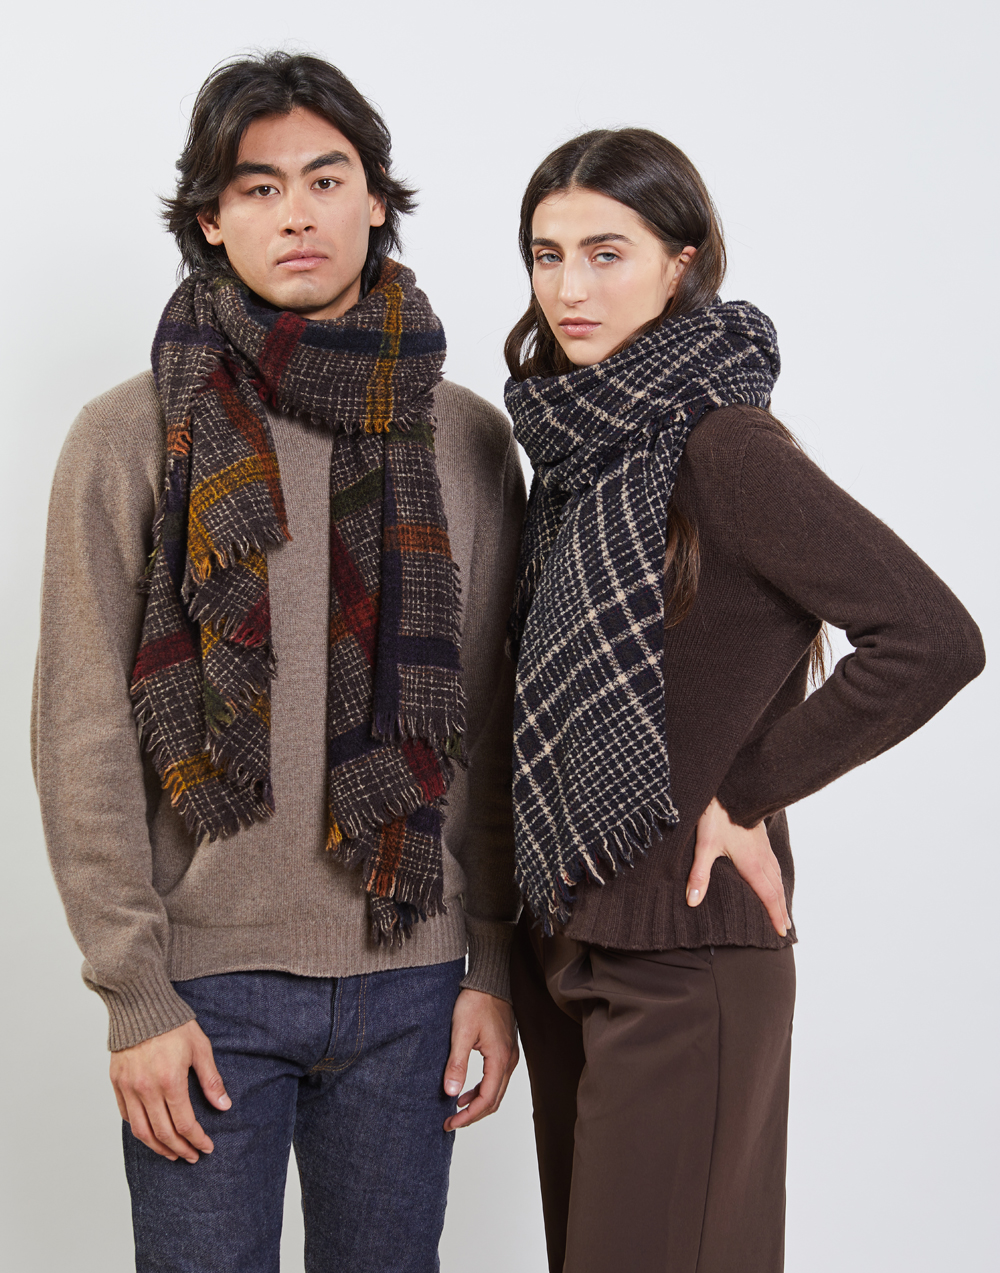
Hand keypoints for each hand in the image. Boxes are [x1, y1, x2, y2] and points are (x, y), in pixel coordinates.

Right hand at [110, 1019, 230, 1162]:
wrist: (140, 1004)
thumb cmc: (174, 1023)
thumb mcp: (200, 1048)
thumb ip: (211, 1080)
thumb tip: (224, 1106)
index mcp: (170, 1080)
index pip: (184, 1124)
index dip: (197, 1140)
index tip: (206, 1147)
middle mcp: (146, 1088)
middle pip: (162, 1133)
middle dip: (180, 1149)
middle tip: (192, 1156)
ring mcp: (129, 1087)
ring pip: (141, 1131)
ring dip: (157, 1147)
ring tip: (172, 1153)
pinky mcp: (117, 1082)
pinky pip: (126, 1115)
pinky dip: (139, 1129)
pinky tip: (150, 1132)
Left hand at [442, 988, 518, 1130]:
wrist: (489, 982)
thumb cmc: (477, 1002)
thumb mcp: (461, 1033)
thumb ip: (457, 1064)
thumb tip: (451, 1092)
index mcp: (499, 1059)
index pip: (486, 1100)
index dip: (468, 1116)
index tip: (450, 1123)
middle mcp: (508, 1060)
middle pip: (494, 1100)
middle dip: (473, 1115)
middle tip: (451, 1122)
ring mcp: (509, 1056)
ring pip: (496, 1091)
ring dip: (478, 1104)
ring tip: (456, 1110)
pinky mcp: (505, 1050)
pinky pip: (496, 1079)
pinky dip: (482, 1091)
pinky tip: (466, 1091)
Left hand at [686, 797, 790, 936]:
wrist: (732, 788)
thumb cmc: (718, 816)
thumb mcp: (705, 846)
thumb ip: (699, 875)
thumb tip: (692, 901)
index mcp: (752, 865)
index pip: (768, 897)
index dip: (775, 916)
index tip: (782, 933)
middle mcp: (762, 858)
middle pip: (776, 890)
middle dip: (781, 910)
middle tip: (786, 928)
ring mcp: (764, 847)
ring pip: (777, 876)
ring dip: (781, 895)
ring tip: (783, 908)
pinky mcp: (761, 838)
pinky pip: (774, 864)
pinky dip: (777, 878)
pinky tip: (773, 876)